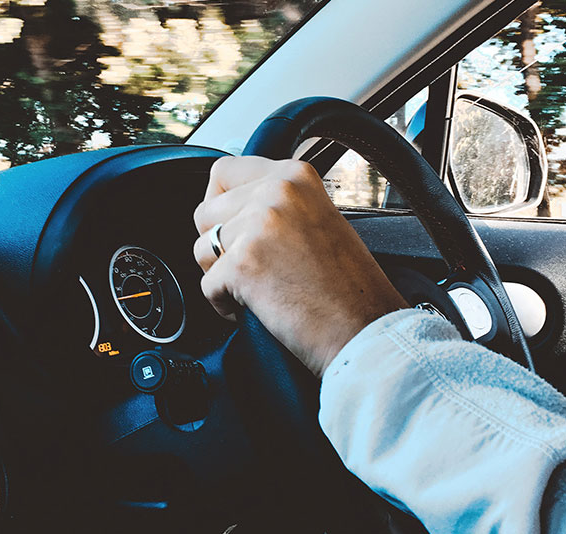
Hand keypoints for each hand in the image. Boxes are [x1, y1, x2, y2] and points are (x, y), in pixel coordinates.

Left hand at [193, 156, 407, 375]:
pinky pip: (206, 285)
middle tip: (252, 268)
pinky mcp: (242, 264)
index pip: (224, 170)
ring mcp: (258, 226)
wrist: (364, 330)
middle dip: (218, 245)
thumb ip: (277, 204)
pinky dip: (224, 304)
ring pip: (201, 248)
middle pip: (205, 212)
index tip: (231, 226)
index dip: (219, 203)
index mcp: (295, 176)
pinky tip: (259, 308)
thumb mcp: (318, 219)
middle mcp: (276, 191)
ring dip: (220, 274)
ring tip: (258, 288)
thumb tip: (230, 205)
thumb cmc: (349, 288)